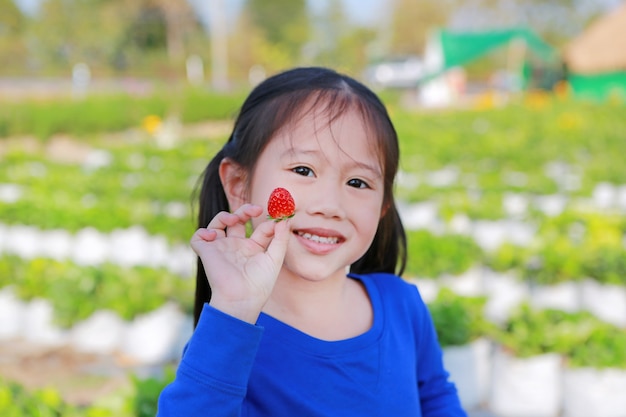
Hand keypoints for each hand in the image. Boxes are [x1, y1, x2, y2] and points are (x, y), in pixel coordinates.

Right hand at [191, 204, 290, 322]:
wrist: (242, 298)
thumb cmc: (260, 283)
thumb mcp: (275, 259)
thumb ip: (281, 239)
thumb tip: (285, 220)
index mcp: (254, 249)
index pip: (260, 228)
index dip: (268, 222)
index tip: (276, 220)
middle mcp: (237, 247)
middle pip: (238, 220)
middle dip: (245, 210)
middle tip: (255, 209)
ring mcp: (222, 249)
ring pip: (218, 224)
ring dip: (224, 216)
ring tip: (233, 218)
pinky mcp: (207, 253)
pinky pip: (198, 237)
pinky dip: (202, 232)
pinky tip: (213, 235)